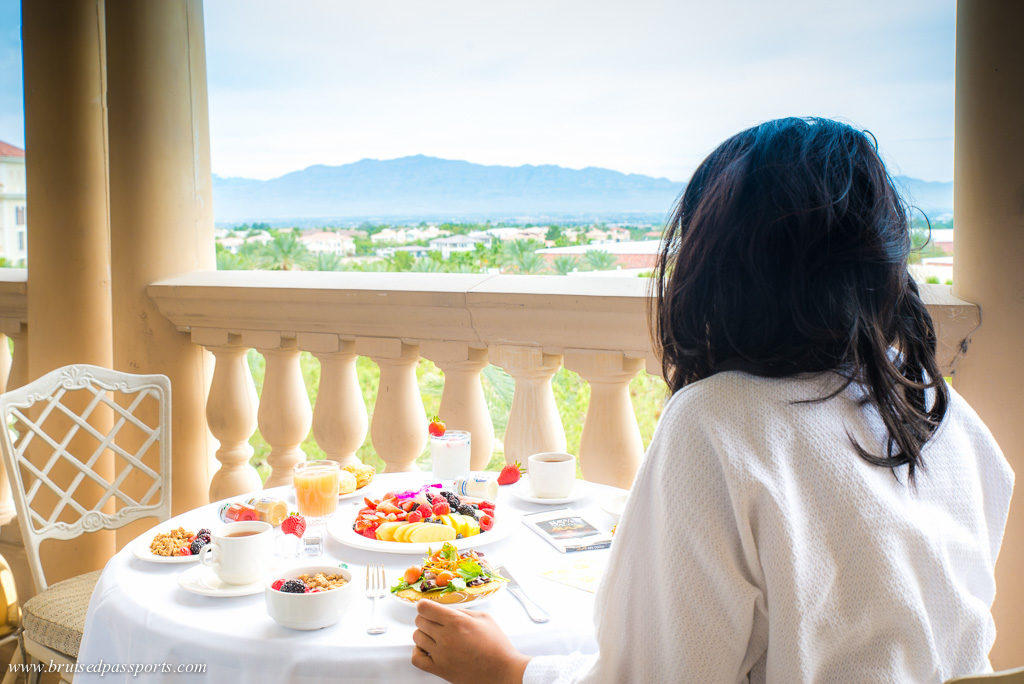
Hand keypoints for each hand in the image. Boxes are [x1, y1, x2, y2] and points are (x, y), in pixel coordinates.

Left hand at [411, 600, 530, 683]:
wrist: (502, 671)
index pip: (425, 608)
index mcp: (457, 621)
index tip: (427, 607)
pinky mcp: (440, 669)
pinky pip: (416, 658)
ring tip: (434, 635)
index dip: (424, 605)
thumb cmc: (497, 646)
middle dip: (426, 618)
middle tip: (435, 621)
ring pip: (417, 637)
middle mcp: (446, 637)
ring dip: (423, 634)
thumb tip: (447, 610)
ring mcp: (441, 654)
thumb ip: (463, 611)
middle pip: (419, 621)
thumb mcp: (484, 618)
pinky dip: (418, 652)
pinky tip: (428, 649)